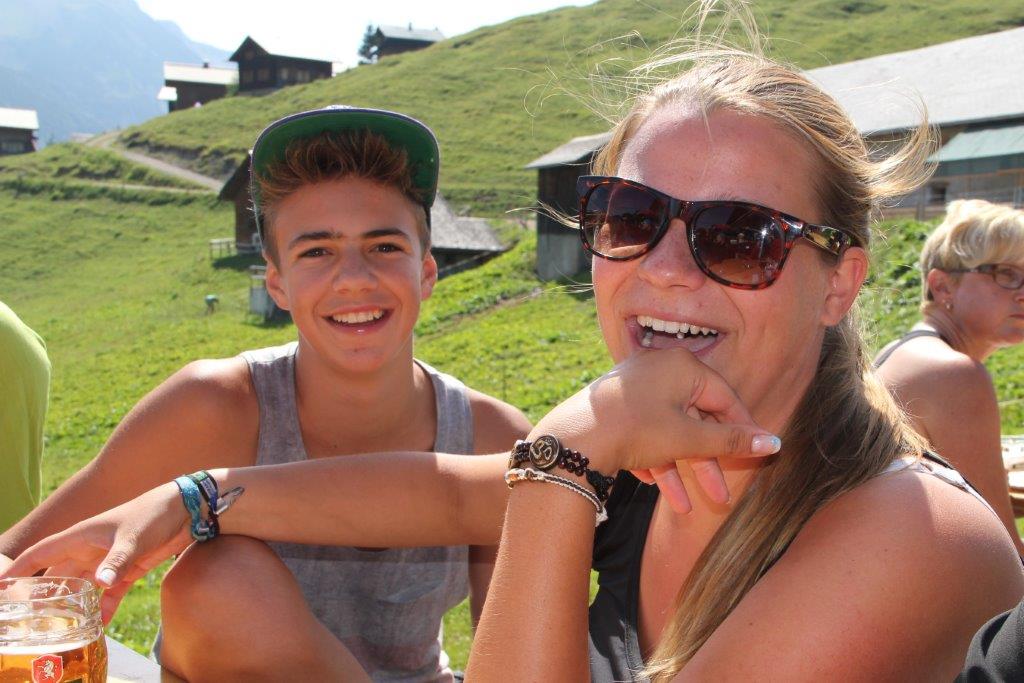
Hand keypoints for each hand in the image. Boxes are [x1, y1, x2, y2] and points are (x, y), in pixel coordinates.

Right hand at [0, 483, 191, 622]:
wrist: (186, 511)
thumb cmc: (153, 514)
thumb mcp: (134, 538)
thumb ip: (117, 561)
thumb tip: (100, 584)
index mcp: (82, 536)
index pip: (41, 553)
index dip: (18, 568)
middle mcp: (90, 548)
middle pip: (58, 574)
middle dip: (43, 595)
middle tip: (29, 618)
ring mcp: (108, 559)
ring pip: (83, 586)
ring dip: (74, 604)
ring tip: (61, 627)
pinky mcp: (128, 568)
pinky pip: (109, 592)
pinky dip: (104, 607)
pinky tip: (100, 625)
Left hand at [528, 348, 779, 512]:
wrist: (572, 439)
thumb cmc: (635, 430)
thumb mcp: (688, 439)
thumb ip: (731, 442)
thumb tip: (773, 443)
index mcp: (682, 366)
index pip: (725, 398)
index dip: (743, 430)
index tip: (759, 455)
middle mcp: (658, 369)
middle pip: (695, 419)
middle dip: (707, 463)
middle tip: (721, 497)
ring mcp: (634, 387)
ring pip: (668, 432)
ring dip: (678, 470)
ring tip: (686, 509)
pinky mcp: (615, 407)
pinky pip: (643, 434)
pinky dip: (652, 460)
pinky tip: (655, 487)